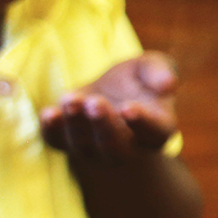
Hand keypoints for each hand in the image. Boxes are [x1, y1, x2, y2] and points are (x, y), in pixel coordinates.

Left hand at [41, 52, 178, 158]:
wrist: (105, 93)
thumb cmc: (135, 81)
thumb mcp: (149, 67)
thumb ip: (160, 70)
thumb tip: (167, 84)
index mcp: (156, 130)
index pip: (153, 132)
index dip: (142, 122)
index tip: (129, 107)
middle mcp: (126, 147)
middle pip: (115, 145)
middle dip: (103, 124)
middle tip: (95, 102)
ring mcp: (93, 150)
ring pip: (84, 145)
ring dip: (76, 124)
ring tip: (71, 99)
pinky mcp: (64, 143)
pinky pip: (56, 141)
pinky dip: (51, 130)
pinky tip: (49, 113)